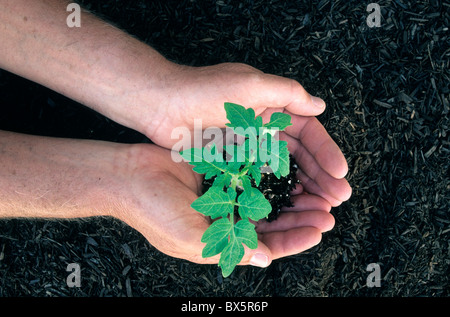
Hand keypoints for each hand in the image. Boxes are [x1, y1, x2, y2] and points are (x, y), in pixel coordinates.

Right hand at [117, 143, 334, 266]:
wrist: (129, 176)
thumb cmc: (154, 211)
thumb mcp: (190, 238)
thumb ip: (228, 249)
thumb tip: (265, 260)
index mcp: (221, 241)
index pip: (267, 245)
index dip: (295, 240)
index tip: (319, 230)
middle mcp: (226, 220)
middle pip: (273, 222)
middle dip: (300, 218)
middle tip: (327, 210)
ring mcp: (225, 196)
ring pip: (268, 199)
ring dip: (291, 196)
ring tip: (317, 192)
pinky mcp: (222, 173)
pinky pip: (253, 175)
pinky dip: (272, 175)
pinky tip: (290, 169)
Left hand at [145, 63, 350, 206]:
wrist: (162, 106)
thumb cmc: (204, 91)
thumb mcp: (250, 84)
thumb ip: (287, 94)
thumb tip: (320, 106)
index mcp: (271, 106)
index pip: (307, 132)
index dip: (326, 152)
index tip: (341, 173)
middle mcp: (263, 126)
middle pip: (299, 154)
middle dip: (320, 175)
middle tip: (339, 197)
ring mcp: (248, 146)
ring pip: (283, 169)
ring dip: (303, 186)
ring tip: (322, 206)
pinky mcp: (232, 161)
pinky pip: (261, 178)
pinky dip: (276, 190)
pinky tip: (290, 204)